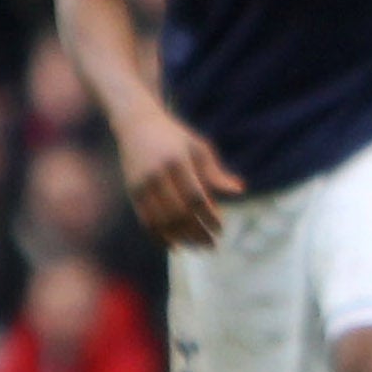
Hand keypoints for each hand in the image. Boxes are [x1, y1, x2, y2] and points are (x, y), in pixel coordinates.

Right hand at [112, 108, 245, 247]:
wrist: (137, 124)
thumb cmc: (176, 137)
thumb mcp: (199, 148)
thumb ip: (216, 172)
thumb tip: (239, 191)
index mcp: (178, 161)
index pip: (195, 197)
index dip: (208, 217)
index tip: (220, 230)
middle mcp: (158, 174)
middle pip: (178, 213)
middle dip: (196, 232)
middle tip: (212, 246)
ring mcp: (142, 184)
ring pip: (161, 220)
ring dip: (180, 238)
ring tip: (197, 247)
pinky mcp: (132, 191)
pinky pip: (145, 220)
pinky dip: (159, 237)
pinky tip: (174, 246)